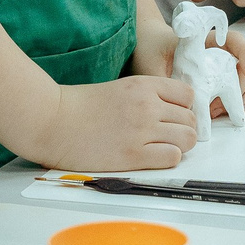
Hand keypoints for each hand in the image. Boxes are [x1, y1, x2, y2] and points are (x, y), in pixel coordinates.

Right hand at [40, 74, 197, 171]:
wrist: (53, 121)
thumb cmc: (80, 106)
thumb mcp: (120, 89)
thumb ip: (147, 96)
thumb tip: (171, 111)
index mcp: (143, 85)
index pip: (188, 95)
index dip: (184, 108)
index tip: (174, 116)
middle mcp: (147, 105)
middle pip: (191, 119)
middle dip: (183, 129)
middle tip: (167, 136)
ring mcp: (142, 130)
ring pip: (188, 139)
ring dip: (179, 145)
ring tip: (161, 148)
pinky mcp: (134, 155)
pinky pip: (172, 157)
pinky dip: (168, 159)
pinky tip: (152, 157)